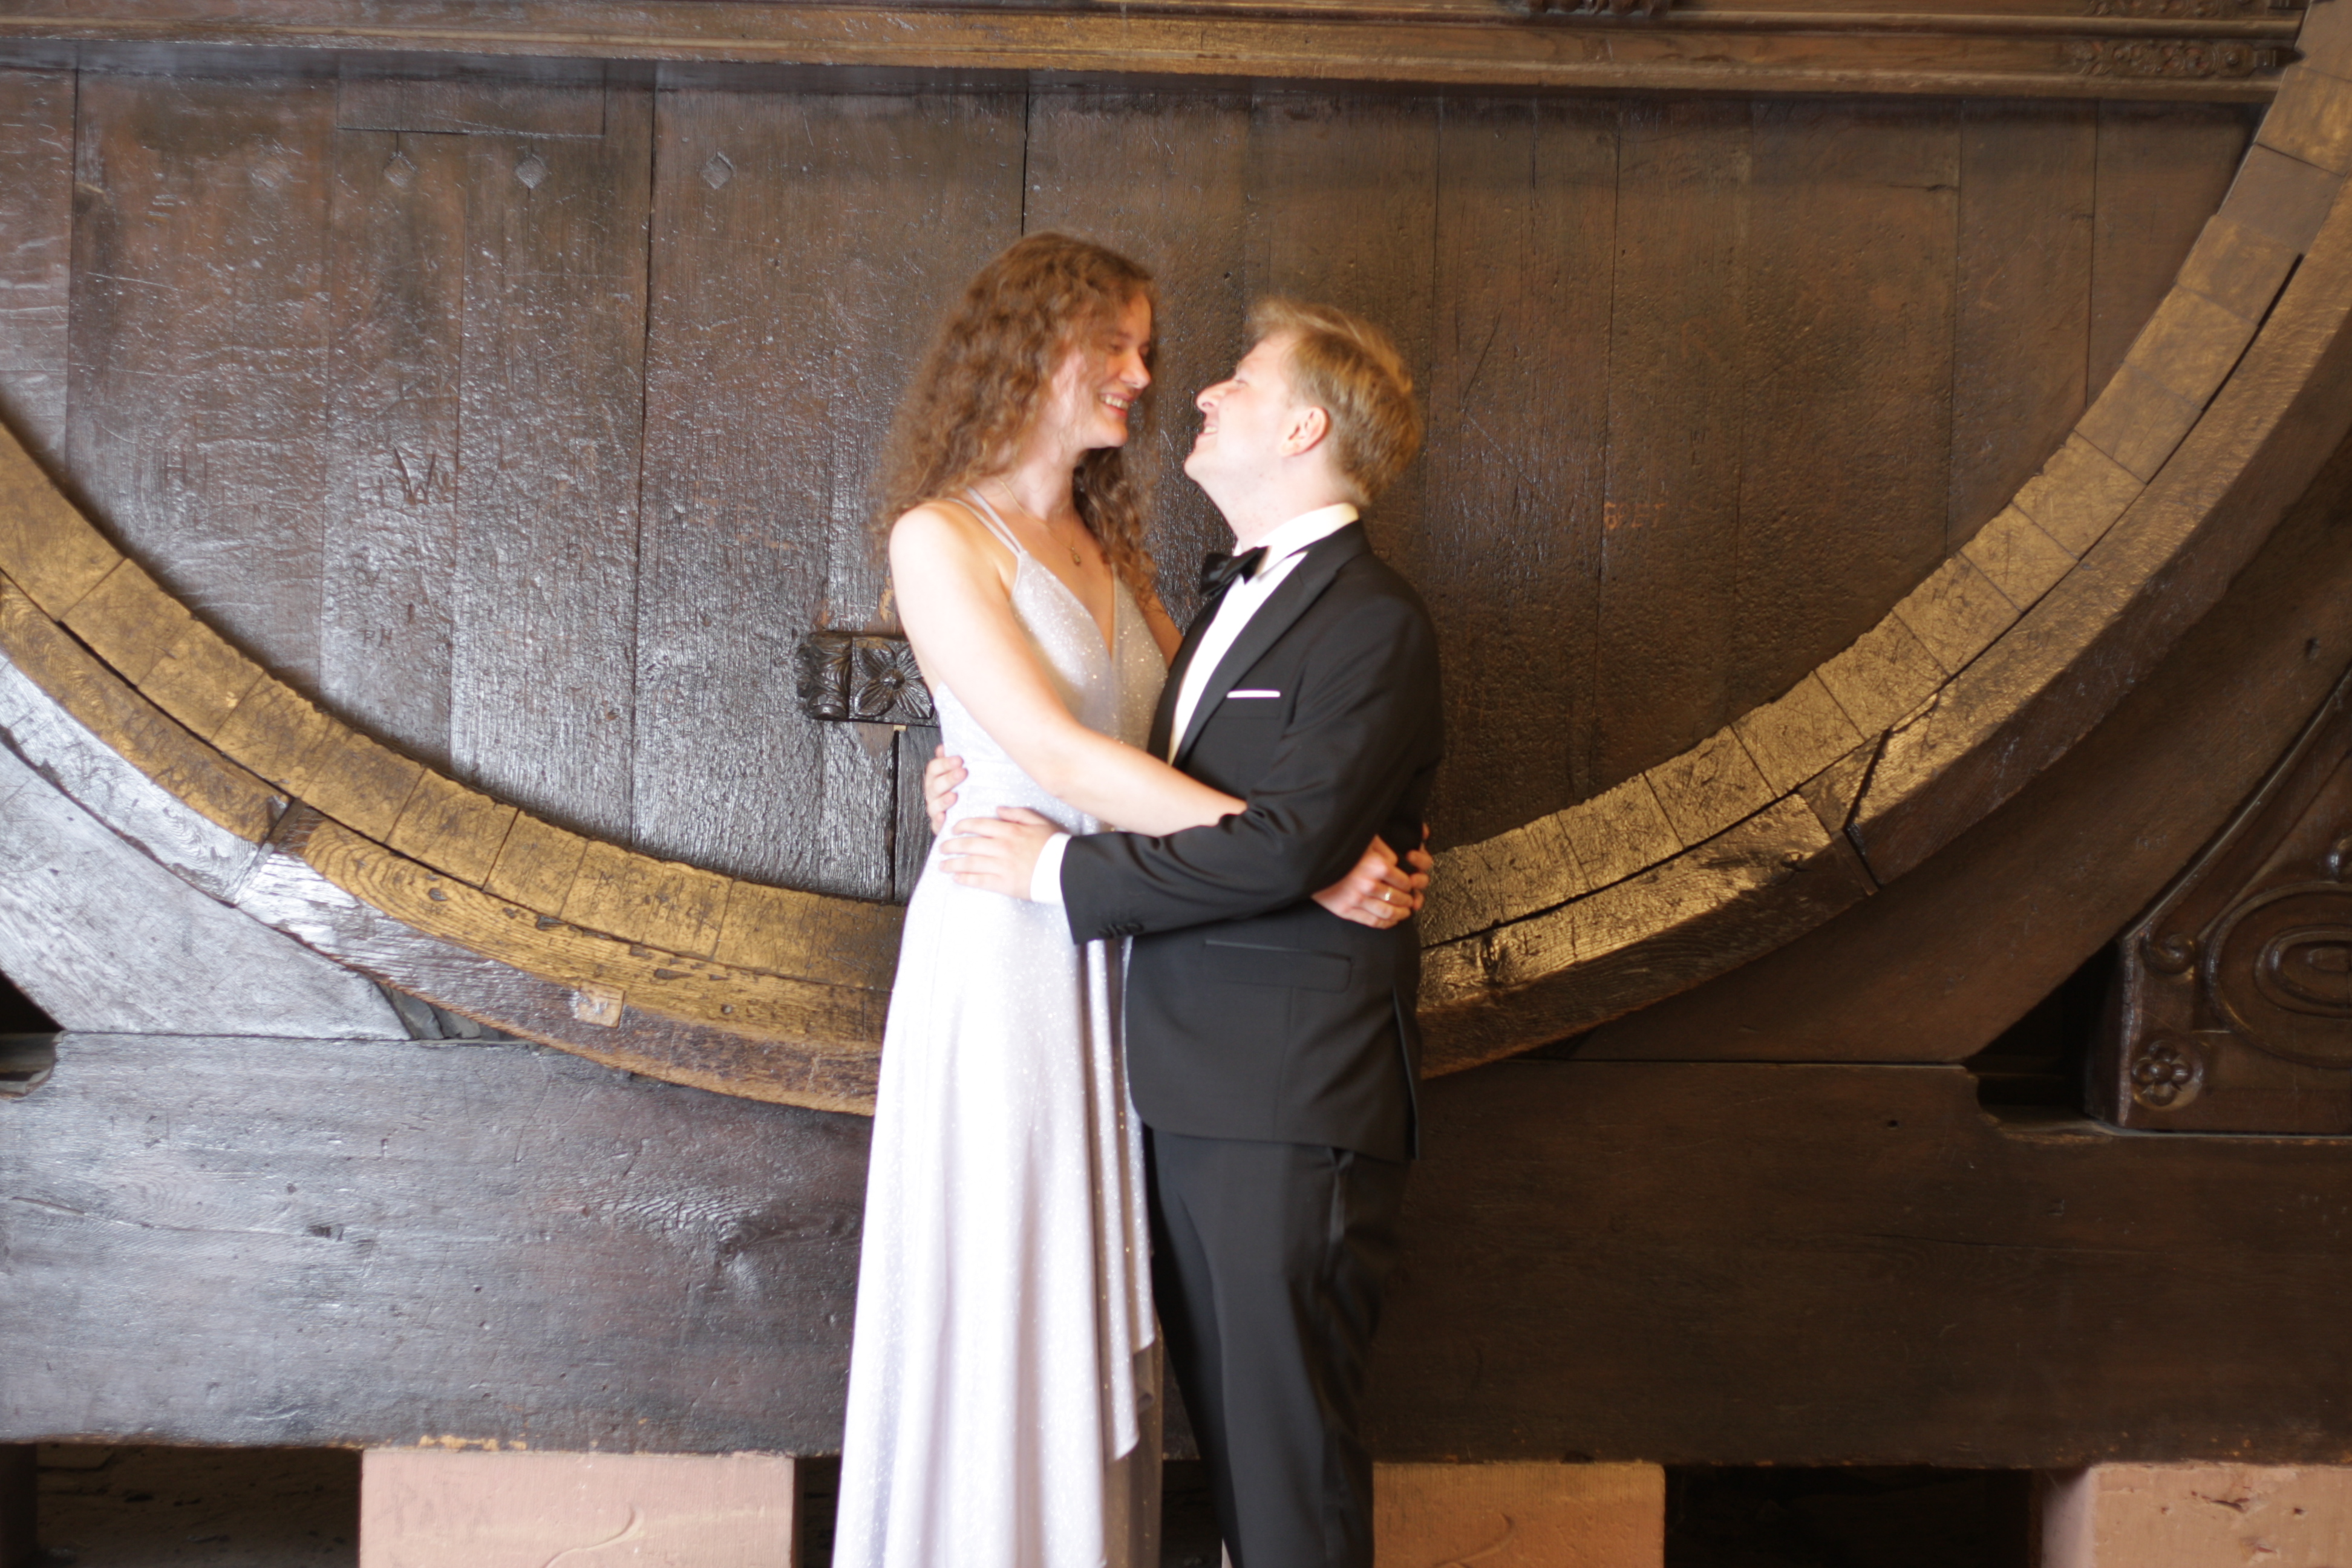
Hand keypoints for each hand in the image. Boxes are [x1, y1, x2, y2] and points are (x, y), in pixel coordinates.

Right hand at [923, 745, 967, 835]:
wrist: (968, 812)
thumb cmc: (963, 789)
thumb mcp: (958, 772)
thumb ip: (951, 760)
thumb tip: (944, 746)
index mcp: (935, 779)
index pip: (934, 768)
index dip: (945, 763)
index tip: (959, 759)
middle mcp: (932, 794)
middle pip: (935, 785)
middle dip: (948, 779)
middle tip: (962, 773)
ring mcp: (935, 810)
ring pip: (934, 805)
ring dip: (943, 800)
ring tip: (954, 796)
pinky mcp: (939, 825)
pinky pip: (936, 825)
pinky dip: (939, 821)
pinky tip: (944, 817)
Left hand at [942, 806, 1058, 898]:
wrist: (1067, 870)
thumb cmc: (1055, 845)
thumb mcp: (1039, 822)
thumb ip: (1018, 813)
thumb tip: (998, 809)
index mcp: (1010, 831)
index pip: (978, 825)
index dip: (962, 826)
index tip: (954, 829)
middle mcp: (1002, 847)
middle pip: (969, 844)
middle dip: (952, 846)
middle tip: (942, 847)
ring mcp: (1002, 866)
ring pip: (970, 863)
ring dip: (953, 864)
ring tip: (942, 865)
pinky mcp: (1005, 884)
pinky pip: (980, 881)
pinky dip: (966, 879)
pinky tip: (957, 878)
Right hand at [1314, 833, 1430, 930]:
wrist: (1310, 862)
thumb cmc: (1338, 848)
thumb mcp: (1366, 840)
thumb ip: (1384, 849)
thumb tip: (1398, 861)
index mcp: (1377, 865)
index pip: (1405, 881)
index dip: (1411, 885)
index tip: (1411, 885)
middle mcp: (1369, 884)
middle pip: (1399, 898)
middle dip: (1408, 901)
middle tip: (1411, 900)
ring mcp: (1357, 899)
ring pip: (1388, 912)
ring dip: (1401, 914)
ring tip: (1404, 912)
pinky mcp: (1346, 910)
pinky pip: (1372, 921)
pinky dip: (1386, 923)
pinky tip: (1391, 921)